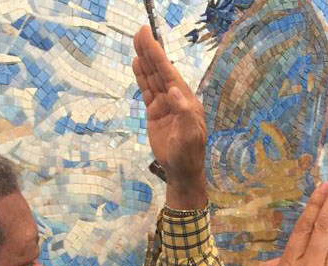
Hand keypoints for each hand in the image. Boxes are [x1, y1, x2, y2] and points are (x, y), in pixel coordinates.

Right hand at [132, 26, 206, 207]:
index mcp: (186, 101)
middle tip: (140, 32)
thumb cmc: (188, 154)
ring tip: (137, 43)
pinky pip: (148, 92)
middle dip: (151, 53)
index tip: (149, 39)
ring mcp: (165, 106)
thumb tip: (173, 91)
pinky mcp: (155, 114)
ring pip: (153, 79)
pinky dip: (142, 79)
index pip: (170, 74)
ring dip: (145, 62)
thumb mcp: (190, 135)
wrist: (181, 171)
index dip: (159, 56)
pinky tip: (137, 65)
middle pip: (160, 72)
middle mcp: (176, 99)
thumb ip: (184, 112)